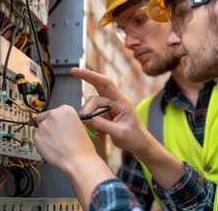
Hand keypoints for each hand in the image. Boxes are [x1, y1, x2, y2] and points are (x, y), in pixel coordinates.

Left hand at [34, 105, 116, 206]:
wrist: (78, 160)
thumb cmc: (82, 146)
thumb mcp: (78, 125)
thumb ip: (65, 121)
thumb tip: (57, 124)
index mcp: (65, 109)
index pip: (54, 112)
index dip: (55, 121)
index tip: (57, 127)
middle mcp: (53, 114)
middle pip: (44, 119)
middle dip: (49, 127)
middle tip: (57, 137)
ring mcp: (43, 126)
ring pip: (40, 129)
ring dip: (45, 135)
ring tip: (56, 145)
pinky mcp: (37, 137)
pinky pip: (37, 139)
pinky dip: (42, 144)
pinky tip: (52, 149)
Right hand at [71, 68, 185, 189]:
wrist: (141, 146)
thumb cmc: (135, 138)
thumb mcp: (119, 133)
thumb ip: (103, 125)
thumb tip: (88, 119)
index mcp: (122, 102)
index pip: (105, 83)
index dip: (90, 75)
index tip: (76, 71)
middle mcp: (115, 102)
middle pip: (96, 92)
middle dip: (86, 94)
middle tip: (79, 98)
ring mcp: (110, 108)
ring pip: (93, 106)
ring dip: (91, 118)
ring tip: (97, 131)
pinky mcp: (106, 116)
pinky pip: (94, 115)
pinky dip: (93, 123)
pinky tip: (99, 133)